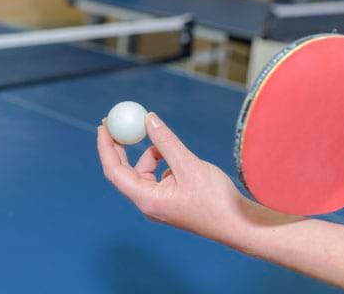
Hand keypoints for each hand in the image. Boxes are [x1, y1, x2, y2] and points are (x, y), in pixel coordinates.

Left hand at [97, 112, 249, 242]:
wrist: (239, 224)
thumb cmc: (216, 200)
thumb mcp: (188, 164)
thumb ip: (165, 142)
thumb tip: (147, 119)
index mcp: (147, 199)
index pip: (114, 171)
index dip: (106, 147)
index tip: (103, 125)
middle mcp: (149, 202)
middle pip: (124, 171)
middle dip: (119, 146)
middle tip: (114, 122)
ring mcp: (159, 202)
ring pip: (144, 171)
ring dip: (150, 153)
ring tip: (167, 145)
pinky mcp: (170, 199)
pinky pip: (158, 175)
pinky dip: (162, 161)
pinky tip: (177, 158)